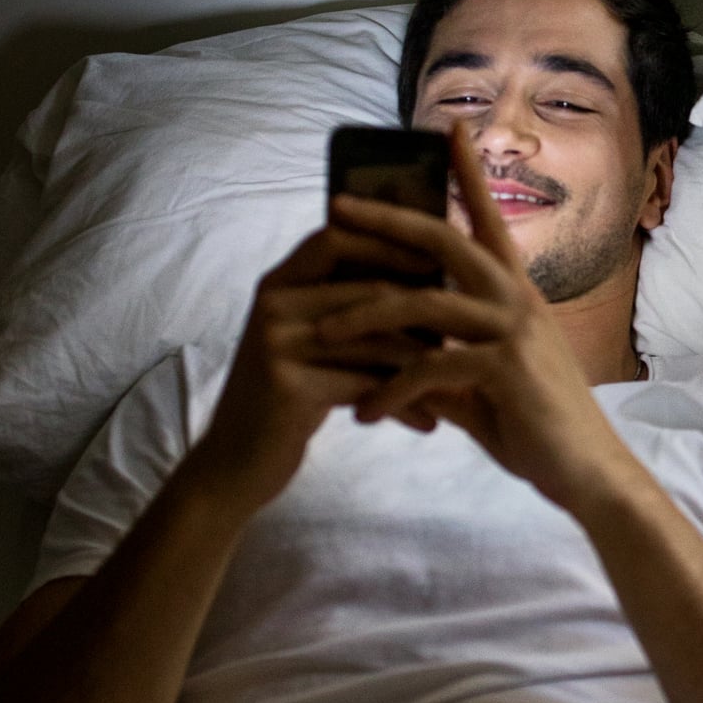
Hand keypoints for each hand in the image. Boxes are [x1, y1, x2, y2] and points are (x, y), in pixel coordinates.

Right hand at [186, 218, 439, 516]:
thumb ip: (348, 308)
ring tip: (459, 387)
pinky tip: (428, 424)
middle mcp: (272, 303)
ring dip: (423, 366)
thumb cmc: (289, 400)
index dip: (389, 243)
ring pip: (374, 340)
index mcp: (279, 283)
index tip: (439, 262)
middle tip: (467, 335)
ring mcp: (275, 342)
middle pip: (369, 291)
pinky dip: (403, 404)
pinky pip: (365, 383)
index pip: (336, 238)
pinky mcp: (285, 385)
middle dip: (425, 316)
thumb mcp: (312, 345)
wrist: (235, 465)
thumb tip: (429, 273)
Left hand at [316, 131, 633, 513]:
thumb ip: (444, 361)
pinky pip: (430, 369)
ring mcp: (513, 331)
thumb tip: (398, 361)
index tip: (449, 129)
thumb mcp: (484, 384)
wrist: (586, 472)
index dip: (468, 172)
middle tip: (337, 207)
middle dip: (388, 220)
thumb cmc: (538, 426)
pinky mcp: (505, 370)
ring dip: (366, 317)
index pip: (486, 219)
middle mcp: (517, 299)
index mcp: (515, 293)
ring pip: (425, 303)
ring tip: (321, 333)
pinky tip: (362, 414)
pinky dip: (389, 391)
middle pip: (445, 239)